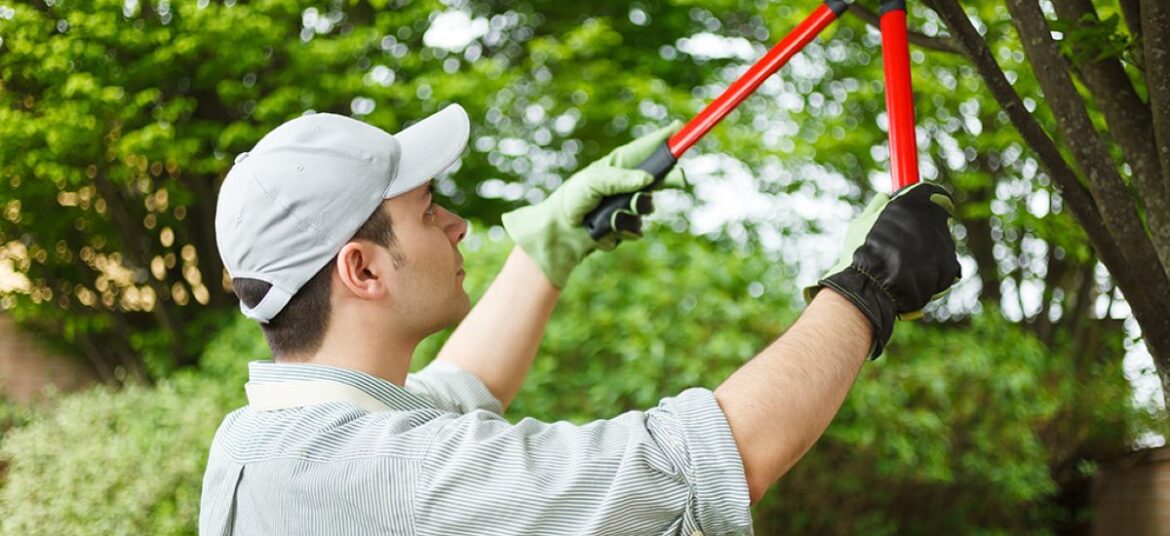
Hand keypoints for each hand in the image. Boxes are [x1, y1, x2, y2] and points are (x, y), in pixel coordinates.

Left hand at [502, 122, 685, 287]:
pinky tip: (604, 230)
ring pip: (648, 208)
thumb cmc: (573, 198)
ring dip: (631, 211)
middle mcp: (628, 184)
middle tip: (679, 179)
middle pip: (660, 178)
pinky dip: (620, 230)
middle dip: (669, 178)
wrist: (560, 231)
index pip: (647, 149)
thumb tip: (648, 179)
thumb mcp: (593, 182)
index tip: (680, 129)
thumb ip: (620, 179)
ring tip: (609, 215)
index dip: (664, 139)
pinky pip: (636, 230)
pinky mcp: (626, 227)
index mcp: (620, 166)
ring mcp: (629, 206)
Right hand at [805, 183, 961, 357]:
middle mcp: (933, 219)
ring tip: (904, 266)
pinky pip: (946, 267)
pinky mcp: (950, 265)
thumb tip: (884, 197)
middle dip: (926, 232)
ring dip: (929, 253)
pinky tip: (914, 277)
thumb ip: (877, 207)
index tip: (922, 212)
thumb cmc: (861, 253)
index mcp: (913, 203)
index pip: (934, 195)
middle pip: (938, 222)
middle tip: (906, 246)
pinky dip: (933, 273)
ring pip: (941, 245)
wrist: (871, 286)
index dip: (929, 203)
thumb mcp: (861, 223)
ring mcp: (944, 242)